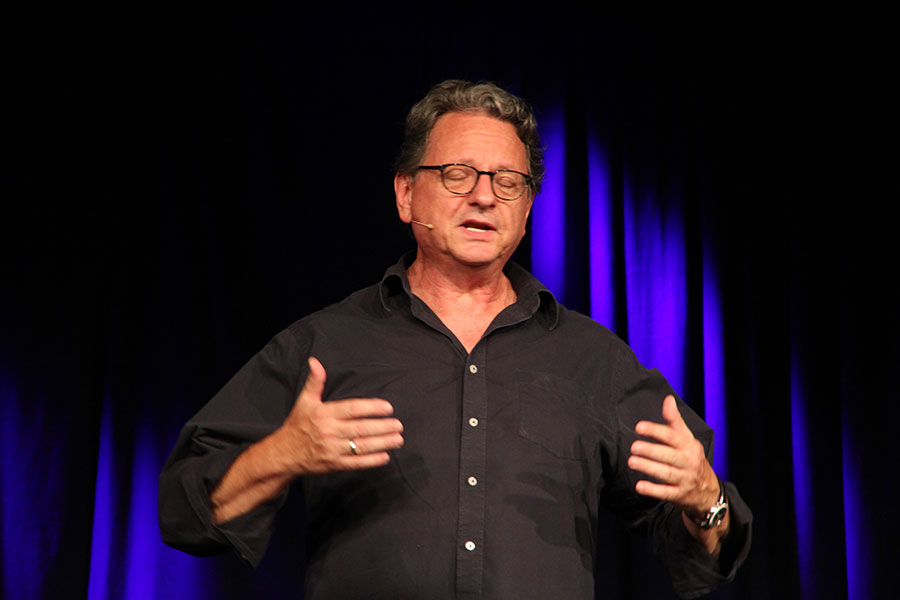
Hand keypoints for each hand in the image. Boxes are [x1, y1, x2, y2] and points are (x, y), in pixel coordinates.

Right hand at [276, 357, 404, 474]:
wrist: (284, 453)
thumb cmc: (298, 425)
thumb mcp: (305, 401)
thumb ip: (315, 381)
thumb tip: (315, 362)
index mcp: (324, 414)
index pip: (352, 409)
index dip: (371, 408)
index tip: (388, 408)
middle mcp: (329, 431)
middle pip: (360, 429)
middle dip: (382, 427)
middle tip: (398, 425)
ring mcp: (332, 449)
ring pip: (361, 446)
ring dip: (382, 443)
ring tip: (398, 439)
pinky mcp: (334, 465)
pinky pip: (355, 463)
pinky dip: (371, 461)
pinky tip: (385, 456)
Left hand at [627, 395, 718, 518]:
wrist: (708, 491)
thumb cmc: (691, 459)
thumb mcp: (687, 439)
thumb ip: (675, 420)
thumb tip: (668, 399)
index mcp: (689, 446)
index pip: (672, 436)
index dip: (656, 431)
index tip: (639, 427)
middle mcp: (689, 462)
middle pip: (669, 456)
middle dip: (651, 451)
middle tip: (633, 447)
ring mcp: (685, 480)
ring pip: (667, 474)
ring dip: (649, 468)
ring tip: (632, 462)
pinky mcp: (680, 495)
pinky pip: (666, 493)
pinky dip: (653, 490)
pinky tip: (639, 486)